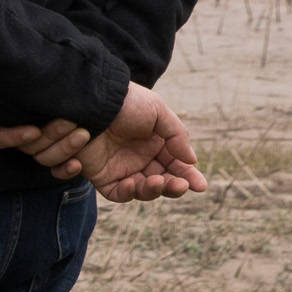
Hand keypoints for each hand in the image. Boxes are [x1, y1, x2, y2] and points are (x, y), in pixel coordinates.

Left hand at [0, 85, 203, 201]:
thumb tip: (191, 161)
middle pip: (161, 183)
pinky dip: (124, 193)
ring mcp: (120, 168)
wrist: (91, 99)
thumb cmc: (126, 102)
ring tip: (155, 182)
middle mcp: (139, 159)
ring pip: (140, 191)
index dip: (188, 178)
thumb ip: (177, 136)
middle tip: (178, 185)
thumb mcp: (157, 111)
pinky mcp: (99, 175)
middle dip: (172, 187)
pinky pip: (114, 192)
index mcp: (156, 145)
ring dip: (151, 191)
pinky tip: (129, 183)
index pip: (176, 167)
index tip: (200, 186)